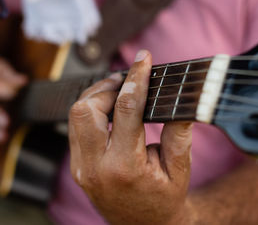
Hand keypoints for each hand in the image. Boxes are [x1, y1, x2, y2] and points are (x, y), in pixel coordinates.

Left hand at [69, 50, 191, 224]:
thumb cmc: (164, 198)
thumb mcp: (179, 169)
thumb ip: (179, 133)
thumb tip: (181, 99)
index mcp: (125, 167)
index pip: (126, 110)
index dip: (136, 78)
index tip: (143, 59)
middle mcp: (95, 166)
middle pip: (87, 109)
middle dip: (107, 87)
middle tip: (128, 80)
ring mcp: (81, 167)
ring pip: (75, 115)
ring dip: (96, 96)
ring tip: (118, 90)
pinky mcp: (77, 166)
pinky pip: (75, 128)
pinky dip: (90, 110)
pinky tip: (107, 108)